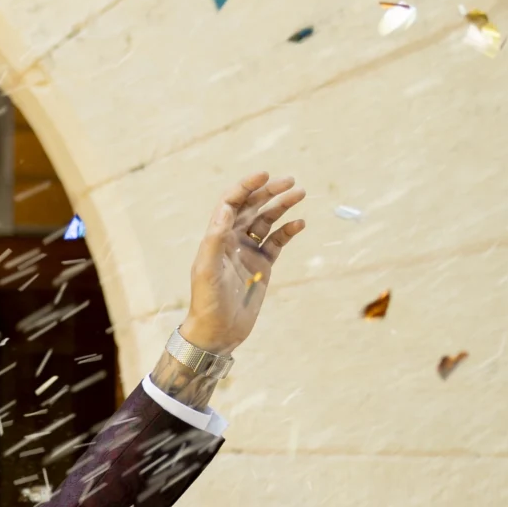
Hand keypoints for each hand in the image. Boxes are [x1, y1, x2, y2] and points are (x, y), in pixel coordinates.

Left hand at [182, 172, 306, 352]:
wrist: (218, 331)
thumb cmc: (207, 301)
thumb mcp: (208, 269)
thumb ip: (216, 239)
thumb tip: (227, 209)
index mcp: (216, 236)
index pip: (231, 203)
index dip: (246, 186)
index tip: (265, 175)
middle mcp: (232, 240)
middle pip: (252, 207)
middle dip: (269, 192)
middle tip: (291, 181)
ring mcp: (248, 251)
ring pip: (267, 222)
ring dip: (282, 207)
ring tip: (300, 194)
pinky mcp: (262, 265)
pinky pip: (277, 242)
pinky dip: (288, 231)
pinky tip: (300, 223)